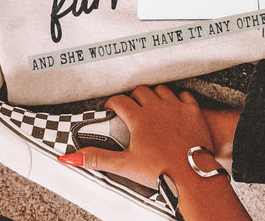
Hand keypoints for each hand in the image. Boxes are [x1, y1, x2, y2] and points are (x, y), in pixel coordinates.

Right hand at [58, 85, 252, 220]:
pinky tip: (175, 107)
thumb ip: (97, 158)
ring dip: (154, 96)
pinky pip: (183, 95)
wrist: (192, 174)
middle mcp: (157, 108)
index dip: (112, 103)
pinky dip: (178, 99)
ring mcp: (176, 107)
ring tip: (151, 106)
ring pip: (161, 90)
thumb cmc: (160, 171)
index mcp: (140, 118)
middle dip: (133, 98)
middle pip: (140, 91)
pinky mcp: (192, 110)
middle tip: (130, 108)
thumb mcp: (124, 165)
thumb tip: (72, 157)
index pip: (120, 101)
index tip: (110, 108)